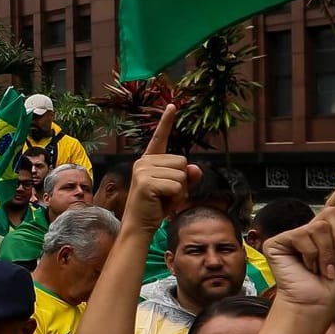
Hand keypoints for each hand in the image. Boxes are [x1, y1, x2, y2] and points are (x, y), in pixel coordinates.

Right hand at [123, 105, 201, 230]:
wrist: (139, 227)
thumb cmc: (155, 208)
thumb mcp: (175, 190)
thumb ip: (187, 177)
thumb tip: (195, 168)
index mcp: (148, 161)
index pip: (160, 138)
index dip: (166, 122)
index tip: (172, 106)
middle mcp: (143, 162)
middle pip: (182, 161)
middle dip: (182, 181)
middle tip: (166, 195)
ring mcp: (143, 171)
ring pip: (181, 174)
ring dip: (179, 191)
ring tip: (164, 200)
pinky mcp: (146, 182)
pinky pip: (177, 185)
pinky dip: (175, 197)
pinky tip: (161, 203)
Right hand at [262, 188, 334, 313]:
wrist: (319, 302)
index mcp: (328, 232)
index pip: (333, 205)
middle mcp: (310, 231)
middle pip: (331, 212)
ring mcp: (294, 237)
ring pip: (319, 226)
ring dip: (327, 252)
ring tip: (323, 269)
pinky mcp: (278, 242)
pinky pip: (303, 235)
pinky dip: (312, 254)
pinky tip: (308, 268)